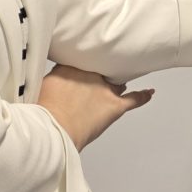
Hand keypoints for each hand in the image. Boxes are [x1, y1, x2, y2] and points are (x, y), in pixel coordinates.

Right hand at [37, 65, 153, 150]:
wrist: (53, 129)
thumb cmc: (42, 112)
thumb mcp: (41, 88)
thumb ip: (53, 80)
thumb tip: (57, 82)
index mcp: (71, 68)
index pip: (82, 62)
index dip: (83, 66)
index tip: (83, 66)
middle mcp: (92, 75)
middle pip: (101, 71)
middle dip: (100, 74)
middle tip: (96, 77)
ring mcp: (106, 90)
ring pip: (116, 83)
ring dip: (116, 84)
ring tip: (118, 83)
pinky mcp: (115, 106)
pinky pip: (134, 99)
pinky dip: (143, 96)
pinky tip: (150, 92)